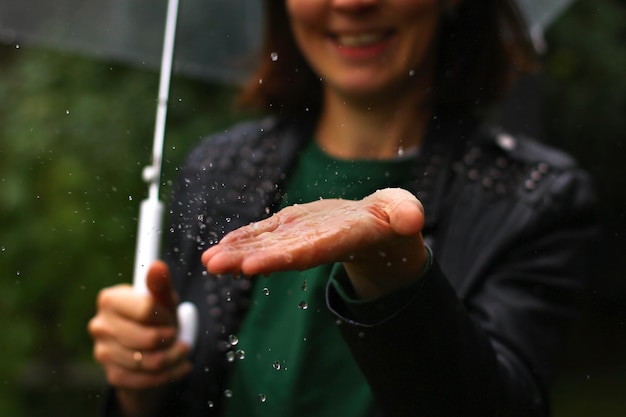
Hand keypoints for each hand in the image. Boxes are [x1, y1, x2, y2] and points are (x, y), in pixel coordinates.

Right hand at [88, 261, 191, 415]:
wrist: (151, 351)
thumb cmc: (158, 318)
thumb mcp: (163, 300)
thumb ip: (161, 284)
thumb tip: (158, 265)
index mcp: (110, 300)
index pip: (146, 309)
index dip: (166, 315)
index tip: (171, 317)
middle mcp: (100, 325)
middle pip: (148, 338)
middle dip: (172, 339)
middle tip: (178, 336)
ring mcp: (102, 352)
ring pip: (150, 362)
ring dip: (174, 358)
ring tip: (182, 351)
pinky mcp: (111, 375)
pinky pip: (147, 380)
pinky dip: (169, 374)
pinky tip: (178, 366)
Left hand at [202, 188, 427, 297]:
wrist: (380, 231)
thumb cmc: (396, 219)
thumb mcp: (404, 212)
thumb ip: (405, 214)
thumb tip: (411, 219)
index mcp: (341, 239)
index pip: (310, 251)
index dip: (282, 257)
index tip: (253, 266)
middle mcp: (316, 242)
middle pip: (278, 254)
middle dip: (246, 260)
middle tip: (214, 265)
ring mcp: (302, 236)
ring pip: (265, 245)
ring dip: (235, 253)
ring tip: (207, 261)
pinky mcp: (293, 227)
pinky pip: (265, 234)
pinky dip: (243, 239)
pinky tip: (220, 245)